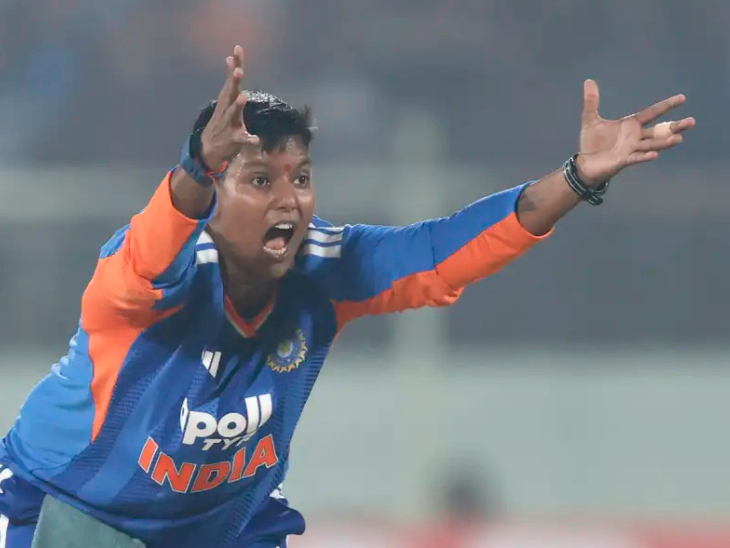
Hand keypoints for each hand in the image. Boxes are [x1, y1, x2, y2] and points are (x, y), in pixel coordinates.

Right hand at [200, 46, 259, 170]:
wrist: (209, 148)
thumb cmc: (222, 121)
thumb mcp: (227, 101)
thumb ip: (232, 83)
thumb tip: (232, 61)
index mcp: (228, 99)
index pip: (232, 79)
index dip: (236, 64)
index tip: (238, 48)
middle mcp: (227, 109)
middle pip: (231, 93)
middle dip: (234, 82)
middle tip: (238, 70)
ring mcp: (229, 124)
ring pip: (233, 113)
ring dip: (238, 105)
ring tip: (244, 97)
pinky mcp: (233, 139)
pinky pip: (242, 139)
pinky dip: (249, 139)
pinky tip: (255, 139)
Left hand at [576, 79, 694, 186]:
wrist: (585, 163)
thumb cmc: (591, 142)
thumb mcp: (590, 119)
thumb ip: (592, 101)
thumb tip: (588, 81)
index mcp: (630, 125)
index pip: (652, 113)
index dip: (666, 106)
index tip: (682, 98)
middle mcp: (635, 136)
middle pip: (659, 130)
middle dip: (675, 127)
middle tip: (692, 121)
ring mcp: (631, 149)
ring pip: (652, 145)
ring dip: (664, 142)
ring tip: (678, 139)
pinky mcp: (624, 161)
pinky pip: (637, 158)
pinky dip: (646, 156)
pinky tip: (655, 154)